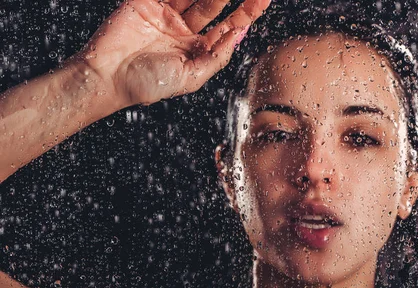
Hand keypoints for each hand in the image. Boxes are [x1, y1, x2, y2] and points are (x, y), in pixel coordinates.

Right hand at [76, 0, 269, 108]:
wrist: (106, 78)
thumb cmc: (146, 85)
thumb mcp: (191, 77)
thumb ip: (216, 56)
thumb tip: (240, 33)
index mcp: (197, 49)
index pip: (229, 25)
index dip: (248, 11)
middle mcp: (184, 29)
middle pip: (215, 3)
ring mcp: (165, 13)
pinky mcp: (145, 1)